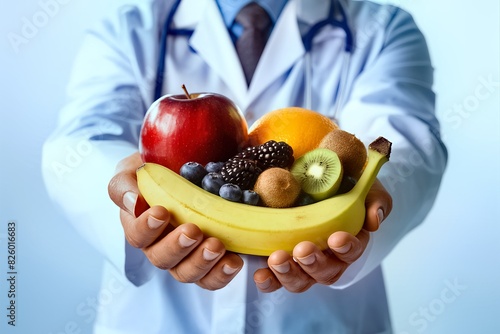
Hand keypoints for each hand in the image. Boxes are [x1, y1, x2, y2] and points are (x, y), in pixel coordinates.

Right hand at [108, 152, 243, 289]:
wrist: (188, 167)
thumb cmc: (158, 172)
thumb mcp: (135, 170)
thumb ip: (125, 185)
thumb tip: (133, 202)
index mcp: (140, 226)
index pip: (137, 235)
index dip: (147, 228)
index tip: (161, 212)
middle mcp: (161, 247)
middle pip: (162, 260)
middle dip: (178, 246)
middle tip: (193, 230)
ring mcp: (186, 257)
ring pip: (187, 273)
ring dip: (201, 262)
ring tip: (215, 246)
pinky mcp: (209, 262)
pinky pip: (212, 278)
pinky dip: (222, 273)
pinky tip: (233, 261)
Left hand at [253, 180, 391, 292]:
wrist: (316, 182)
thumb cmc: (342, 186)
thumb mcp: (362, 186)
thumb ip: (374, 200)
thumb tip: (374, 218)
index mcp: (349, 243)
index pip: (352, 251)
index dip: (346, 248)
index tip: (337, 238)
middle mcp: (328, 259)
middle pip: (325, 272)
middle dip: (314, 263)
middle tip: (303, 249)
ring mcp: (303, 264)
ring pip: (300, 280)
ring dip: (289, 273)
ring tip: (276, 259)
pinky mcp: (281, 263)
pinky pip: (275, 279)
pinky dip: (268, 280)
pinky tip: (260, 274)